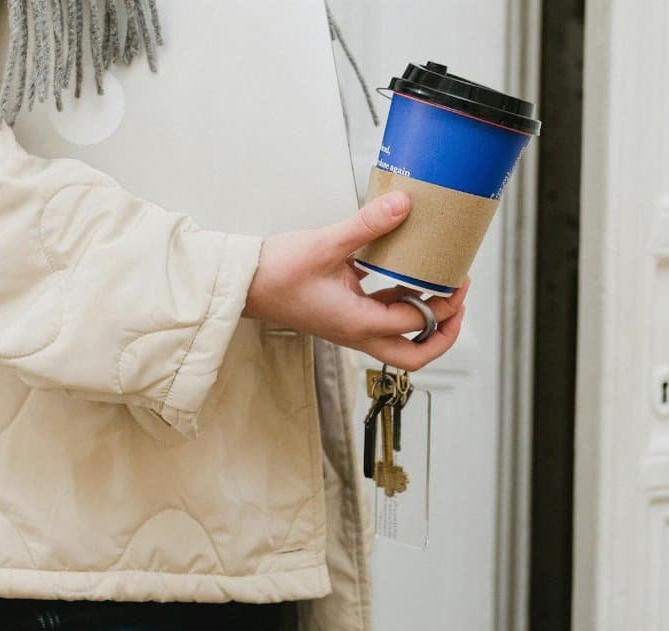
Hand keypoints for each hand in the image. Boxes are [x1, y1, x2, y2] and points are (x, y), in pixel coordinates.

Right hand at [243, 191, 468, 370]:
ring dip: (424, 319)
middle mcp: (356, 332)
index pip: (417, 323)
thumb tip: (403, 206)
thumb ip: (367, 225)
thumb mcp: (325, 245)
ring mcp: (348, 326)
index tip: (458, 278)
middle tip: (458, 304)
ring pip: (399, 339)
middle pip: (413, 355)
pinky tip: (404, 275)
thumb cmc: (274, 274)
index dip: (445, 303)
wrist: (242, 285)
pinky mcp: (341, 315)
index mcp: (357, 323)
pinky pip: (380, 317)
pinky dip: (399, 303)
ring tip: (440, 287)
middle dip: (444, 334)